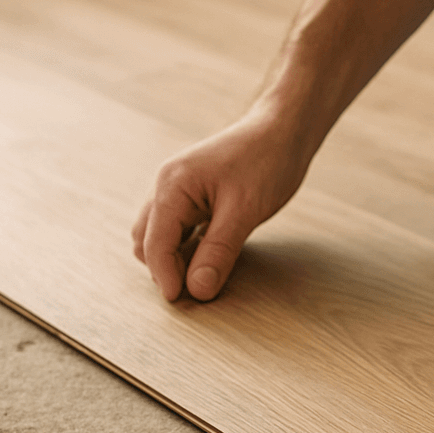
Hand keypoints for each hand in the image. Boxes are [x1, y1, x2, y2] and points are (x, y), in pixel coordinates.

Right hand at [132, 108, 309, 301]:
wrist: (285, 130)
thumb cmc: (267, 160)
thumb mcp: (244, 211)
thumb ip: (218, 251)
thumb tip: (197, 290)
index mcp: (172, 186)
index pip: (154, 244)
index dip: (165, 277)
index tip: (182, 302)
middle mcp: (167, 186)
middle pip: (148, 241)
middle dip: (165, 269)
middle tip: (195, 292)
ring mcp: (180, 189)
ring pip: (161, 235)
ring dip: (175, 259)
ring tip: (204, 277)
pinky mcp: (195, 195)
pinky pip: (179, 228)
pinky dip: (187, 247)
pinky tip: (210, 258)